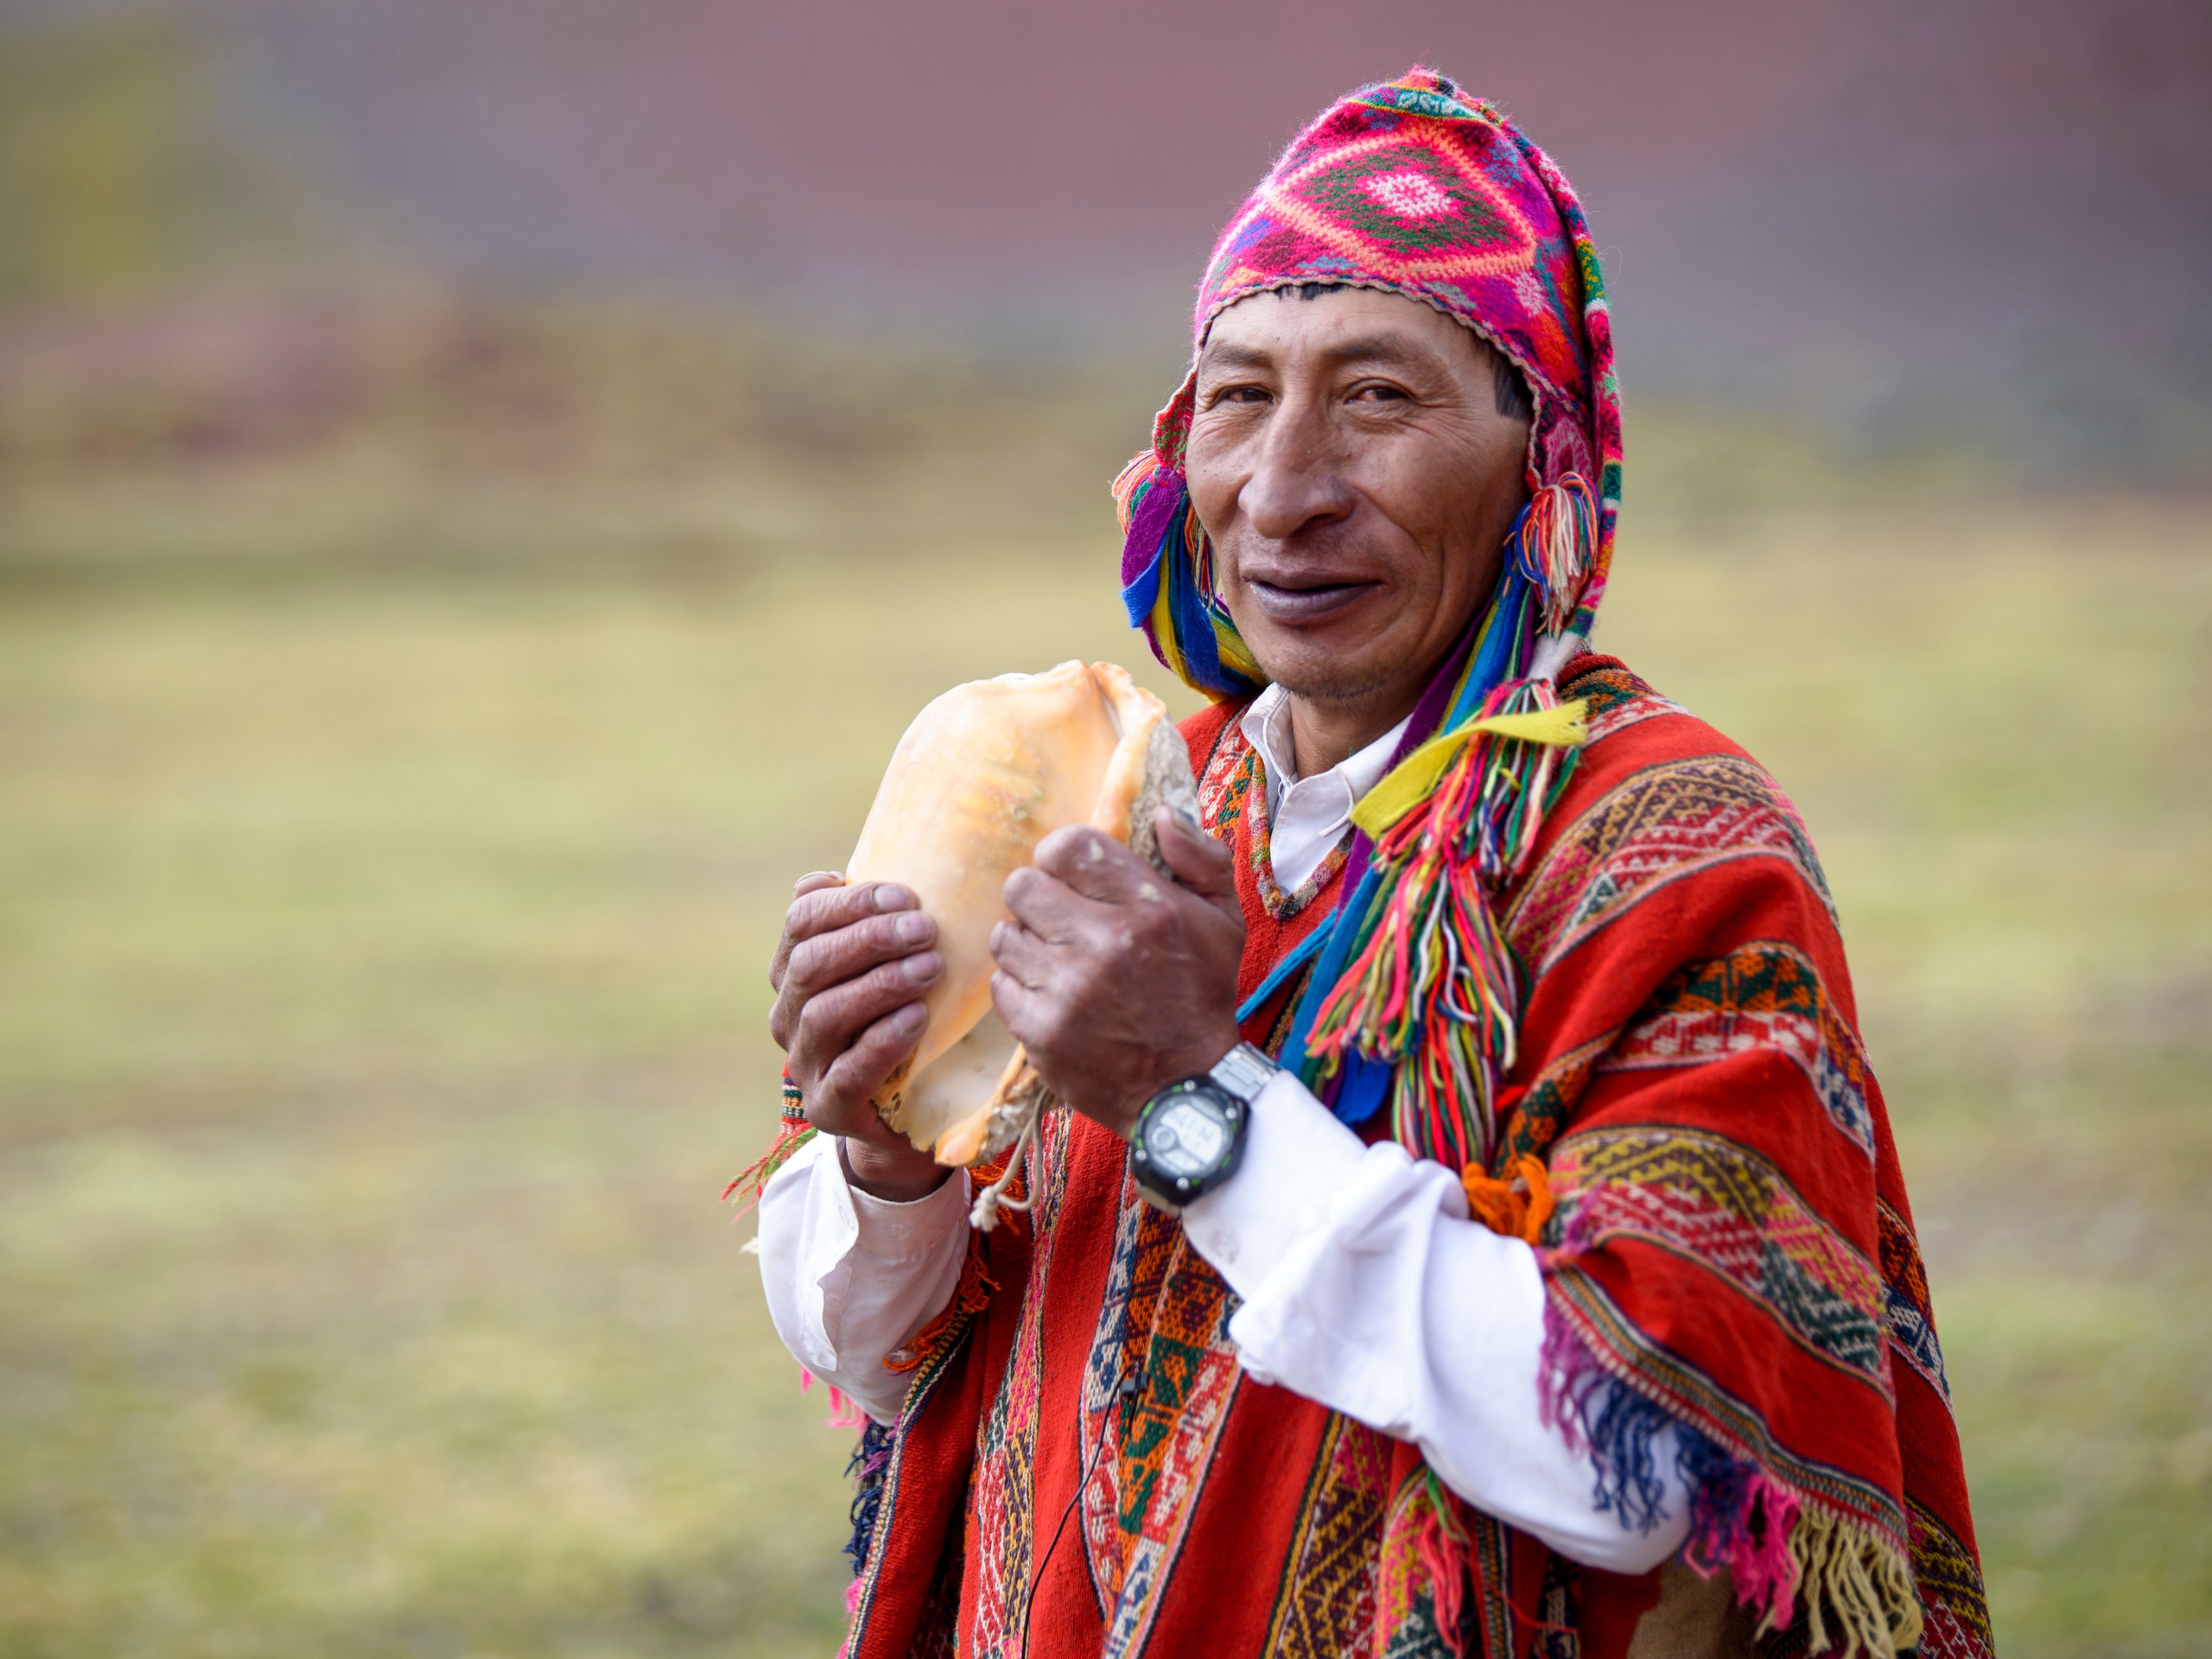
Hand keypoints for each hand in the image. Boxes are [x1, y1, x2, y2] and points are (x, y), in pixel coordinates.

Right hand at [768, 872, 951, 1200]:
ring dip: (880, 984)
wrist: (905, 1108)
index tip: (905, 895)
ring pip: (825, 1013)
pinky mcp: (828, 1107)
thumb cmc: (899, 1016)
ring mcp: (804, 1062)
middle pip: (811, 962)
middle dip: (870, 939)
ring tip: (930, 969)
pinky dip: (882, 1041)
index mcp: (793, 968)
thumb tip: (873, 863)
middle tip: (926, 929)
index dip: (850, 902)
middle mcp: (788, 1013)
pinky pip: (848, 1072)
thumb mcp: (886, 963)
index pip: (801, 920)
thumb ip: (876, 919)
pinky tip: (917, 1019)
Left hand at [988, 809, 1245, 1139]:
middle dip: (1037, 898)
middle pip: (1022, 886)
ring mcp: (1068, 990)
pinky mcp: (1041, 1031)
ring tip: (1056, 960)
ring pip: (1005, 936)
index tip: (1069, 875)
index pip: (1067, 847)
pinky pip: (1001, 984)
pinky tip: (1052, 996)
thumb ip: (1200, 858)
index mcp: (1149, 909)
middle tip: (1058, 919)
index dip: (1059, 855)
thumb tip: (1163, 815)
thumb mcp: (1224, 921)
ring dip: (1026, 944)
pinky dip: (1021, 988)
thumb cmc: (1203, 996)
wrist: (1187, 1090)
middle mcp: (1104, 944)